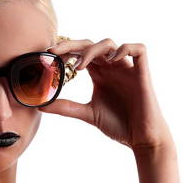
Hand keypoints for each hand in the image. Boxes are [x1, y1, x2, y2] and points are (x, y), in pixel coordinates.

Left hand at [39, 38, 172, 149]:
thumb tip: (40, 105)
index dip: (65, 51)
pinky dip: (125, 49)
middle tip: (54, 52)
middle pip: (90, 44)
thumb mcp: (86, 113)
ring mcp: (126, 69)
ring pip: (110, 44)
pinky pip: (139, 49)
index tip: (48, 57)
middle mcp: (111, 68)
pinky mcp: (142, 73)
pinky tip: (110, 61)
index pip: (80, 53)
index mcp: (99, 74)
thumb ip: (65, 107)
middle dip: (71, 45)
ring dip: (92, 50)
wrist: (141, 138)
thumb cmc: (118, 124)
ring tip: (79, 67)